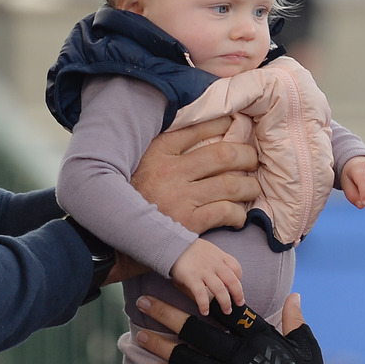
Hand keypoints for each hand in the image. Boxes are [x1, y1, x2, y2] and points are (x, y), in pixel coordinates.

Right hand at [131, 117, 261, 233]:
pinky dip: (238, 214)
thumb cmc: (128, 199)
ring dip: (248, 186)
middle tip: (252, 161)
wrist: (112, 239)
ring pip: (230, 184)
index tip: (234, 125)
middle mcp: (169, 172)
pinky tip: (237, 216)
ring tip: (251, 188)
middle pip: (223, 155)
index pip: (197, 129)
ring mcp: (179, 198)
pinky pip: (224, 212)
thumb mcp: (138, 164)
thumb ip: (162, 149)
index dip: (221, 125)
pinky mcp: (187, 224)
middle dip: (246, 156)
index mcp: (156, 152)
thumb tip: (199, 131)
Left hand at [135, 293, 336, 363]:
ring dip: (160, 346)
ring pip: (185, 359)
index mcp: (258, 337)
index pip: (223, 310)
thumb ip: (294, 320)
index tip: (179, 284)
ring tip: (141, 336)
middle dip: (165, 315)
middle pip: (194, 331)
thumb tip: (295, 297)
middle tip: (143, 304)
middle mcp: (239, 356)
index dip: (199, 295)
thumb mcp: (305, 347)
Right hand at [171, 239, 243, 315]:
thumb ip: (217, 260)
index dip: (240, 279)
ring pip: (220, 290)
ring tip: (227, 310)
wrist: (173, 244)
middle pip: (232, 281)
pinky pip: (201, 294)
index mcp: (220, 256)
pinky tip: (205, 311)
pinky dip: (204, 305)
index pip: (236, 268)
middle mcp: (215, 264)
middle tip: (239, 303)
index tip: (238, 286)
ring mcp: (204, 272)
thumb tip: (224, 273)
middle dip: (238, 294)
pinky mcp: (192, 278)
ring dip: (225, 303)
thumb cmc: (190, 249)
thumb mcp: (209, 249)